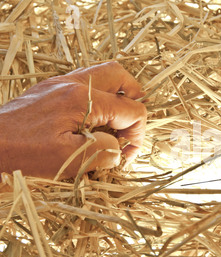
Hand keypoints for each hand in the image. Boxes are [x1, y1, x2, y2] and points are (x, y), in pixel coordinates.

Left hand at [0, 61, 146, 179]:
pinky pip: (86, 82)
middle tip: (130, 127)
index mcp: (83, 99)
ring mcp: (62, 83)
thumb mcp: (69, 159)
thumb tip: (117, 150)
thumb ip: (104, 152)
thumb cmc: (24, 152)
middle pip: (122, 78)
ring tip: (115, 123)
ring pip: (104, 75)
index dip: (137, 134)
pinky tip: (92, 120)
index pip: (132, 109)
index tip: (127, 154)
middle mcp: (74, 84)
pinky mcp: (52, 89)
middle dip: (134, 101)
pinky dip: (99, 98)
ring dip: (118, 97)